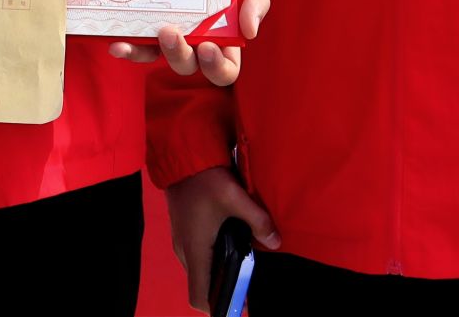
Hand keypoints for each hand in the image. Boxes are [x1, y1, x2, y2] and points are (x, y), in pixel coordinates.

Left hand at [108, 0, 268, 85]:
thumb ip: (256, 0)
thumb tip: (250, 31)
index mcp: (224, 38)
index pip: (224, 70)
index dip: (217, 67)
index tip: (209, 46)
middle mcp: (194, 40)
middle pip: (188, 66)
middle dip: (179, 55)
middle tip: (172, 32)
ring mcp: (167, 32)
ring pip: (157, 57)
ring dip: (150, 53)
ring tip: (151, 32)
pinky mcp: (145, 21)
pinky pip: (135, 42)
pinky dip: (127, 48)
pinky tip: (117, 43)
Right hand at [165, 165, 279, 312]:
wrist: (184, 157)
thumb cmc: (205, 179)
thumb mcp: (236, 197)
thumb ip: (258, 221)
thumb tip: (276, 242)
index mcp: (195, 250)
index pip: (198, 296)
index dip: (217, 305)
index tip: (237, 300)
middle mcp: (184, 251)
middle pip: (202, 285)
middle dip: (224, 286)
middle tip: (249, 275)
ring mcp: (182, 242)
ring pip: (201, 269)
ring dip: (219, 270)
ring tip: (244, 257)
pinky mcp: (184, 232)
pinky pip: (198, 255)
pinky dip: (214, 257)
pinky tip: (231, 241)